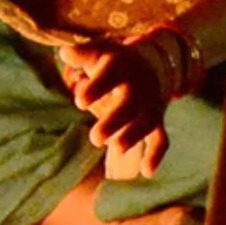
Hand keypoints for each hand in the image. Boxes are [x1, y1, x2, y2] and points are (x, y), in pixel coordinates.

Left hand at [61, 31, 183, 179]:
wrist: (155, 63)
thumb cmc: (115, 60)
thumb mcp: (99, 52)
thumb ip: (82, 54)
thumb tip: (64, 52)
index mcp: (121, 68)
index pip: (109, 77)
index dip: (96, 88)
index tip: (80, 101)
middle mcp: (138, 89)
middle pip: (128, 106)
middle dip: (114, 121)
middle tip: (95, 137)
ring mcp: (150, 106)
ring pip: (145, 124)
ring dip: (132, 137)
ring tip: (115, 149)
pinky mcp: (157, 122)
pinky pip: (161, 139)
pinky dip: (156, 155)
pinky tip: (146, 172)